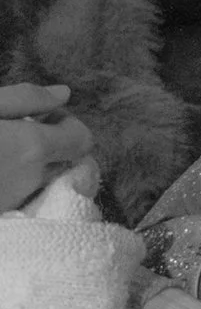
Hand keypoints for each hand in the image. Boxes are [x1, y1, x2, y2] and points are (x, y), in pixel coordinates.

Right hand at [0, 84, 95, 212]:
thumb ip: (28, 98)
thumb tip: (65, 93)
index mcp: (32, 149)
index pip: (83, 140)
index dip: (67, 124)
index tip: (40, 116)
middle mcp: (31, 181)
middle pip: (64, 161)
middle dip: (50, 144)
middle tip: (18, 132)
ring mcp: (14, 203)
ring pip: (40, 180)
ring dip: (31, 165)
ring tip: (3, 150)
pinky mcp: (2, 214)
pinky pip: (20, 195)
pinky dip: (14, 181)